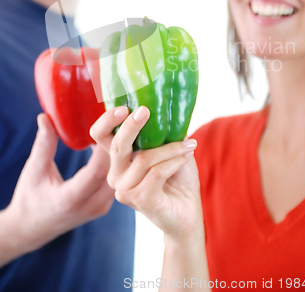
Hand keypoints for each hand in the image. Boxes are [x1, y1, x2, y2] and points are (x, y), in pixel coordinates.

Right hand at [4, 113, 115, 258]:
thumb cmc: (29, 199)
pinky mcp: (103, 206)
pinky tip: (120, 145)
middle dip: (121, 143)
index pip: (96, 171)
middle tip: (125, 117)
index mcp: (70, 198)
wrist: (30, 230)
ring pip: (120, 177)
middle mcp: (90, 205)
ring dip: (124, 153)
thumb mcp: (34, 170)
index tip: (114, 123)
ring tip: (126, 127)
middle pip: (113, 172)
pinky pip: (118, 182)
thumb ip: (43, 144)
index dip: (106, 146)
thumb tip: (45, 116)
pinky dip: (120, 163)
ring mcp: (100, 207)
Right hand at [90, 106, 202, 240]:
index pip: (100, 135)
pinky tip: (187, 156)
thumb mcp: (169, 148)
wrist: (187, 213)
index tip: (125, 106)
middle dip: (131, 125)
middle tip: (146, 110)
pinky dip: (174, 161)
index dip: (107, 119)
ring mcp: (124, 189)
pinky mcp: (139, 200)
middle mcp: (116, 173)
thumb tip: (168, 107)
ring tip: (189, 144)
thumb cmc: (177, 178)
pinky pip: (157, 172)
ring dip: (170, 148)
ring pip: (143, 158)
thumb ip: (163, 131)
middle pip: (116, 145)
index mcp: (119, 158)